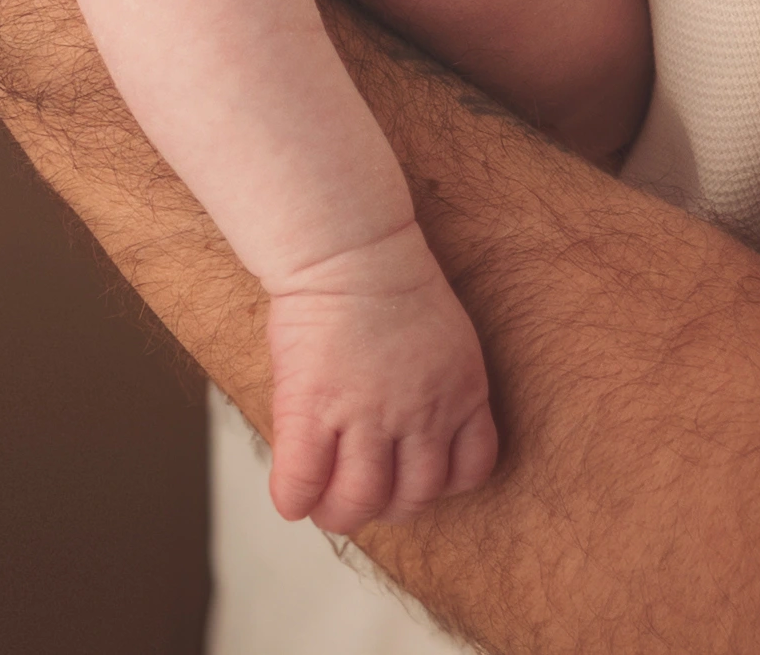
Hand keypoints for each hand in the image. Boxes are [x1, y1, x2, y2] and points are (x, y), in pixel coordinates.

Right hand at [260, 224, 501, 535]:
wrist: (348, 246)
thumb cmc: (388, 279)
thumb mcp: (446, 339)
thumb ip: (436, 388)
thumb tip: (407, 431)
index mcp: (462, 393)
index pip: (469, 469)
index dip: (440, 485)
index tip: (414, 481)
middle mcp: (423, 414)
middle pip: (414, 496)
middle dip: (388, 509)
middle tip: (363, 500)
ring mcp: (369, 415)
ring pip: (361, 498)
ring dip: (341, 514)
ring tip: (326, 508)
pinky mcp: (315, 408)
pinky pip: (305, 478)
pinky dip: (295, 497)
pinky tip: (290, 496)